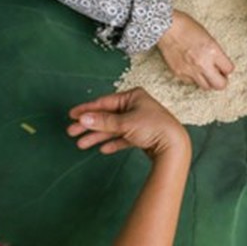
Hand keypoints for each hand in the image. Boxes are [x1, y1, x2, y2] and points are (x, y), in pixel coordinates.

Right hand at [67, 88, 189, 159]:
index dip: (87, 109)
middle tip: (72, 132)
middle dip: (90, 125)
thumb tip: (83, 118)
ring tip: (82, 144)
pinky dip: (113, 142)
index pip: (105, 102)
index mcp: (133, 96)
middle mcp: (136, 106)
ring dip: (98, 136)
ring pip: (113, 128)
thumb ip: (103, 121)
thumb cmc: (152, 127)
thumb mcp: (125, 123)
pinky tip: (103, 149)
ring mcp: (139, 121)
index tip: (72, 115)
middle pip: (107, 116)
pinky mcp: (143, 135)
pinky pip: (123, 138)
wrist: (174, 145)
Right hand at [156, 10, 233, 89]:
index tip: (224, 67)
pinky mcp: (179, 73)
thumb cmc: (186, 27)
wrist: (166, 27)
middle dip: (221, 81)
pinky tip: (192, 68)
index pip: (229, 69)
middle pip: (220, 85)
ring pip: (206, 87)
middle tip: (219, 75)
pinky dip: (194, 78)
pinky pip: (191, 82)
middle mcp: (202, 63)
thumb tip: (220, 65)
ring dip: (208, 81)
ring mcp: (190, 70)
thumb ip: (215, 53)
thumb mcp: (208, 37)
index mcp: (212, 51)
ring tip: (205, 72)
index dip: (227, 68)